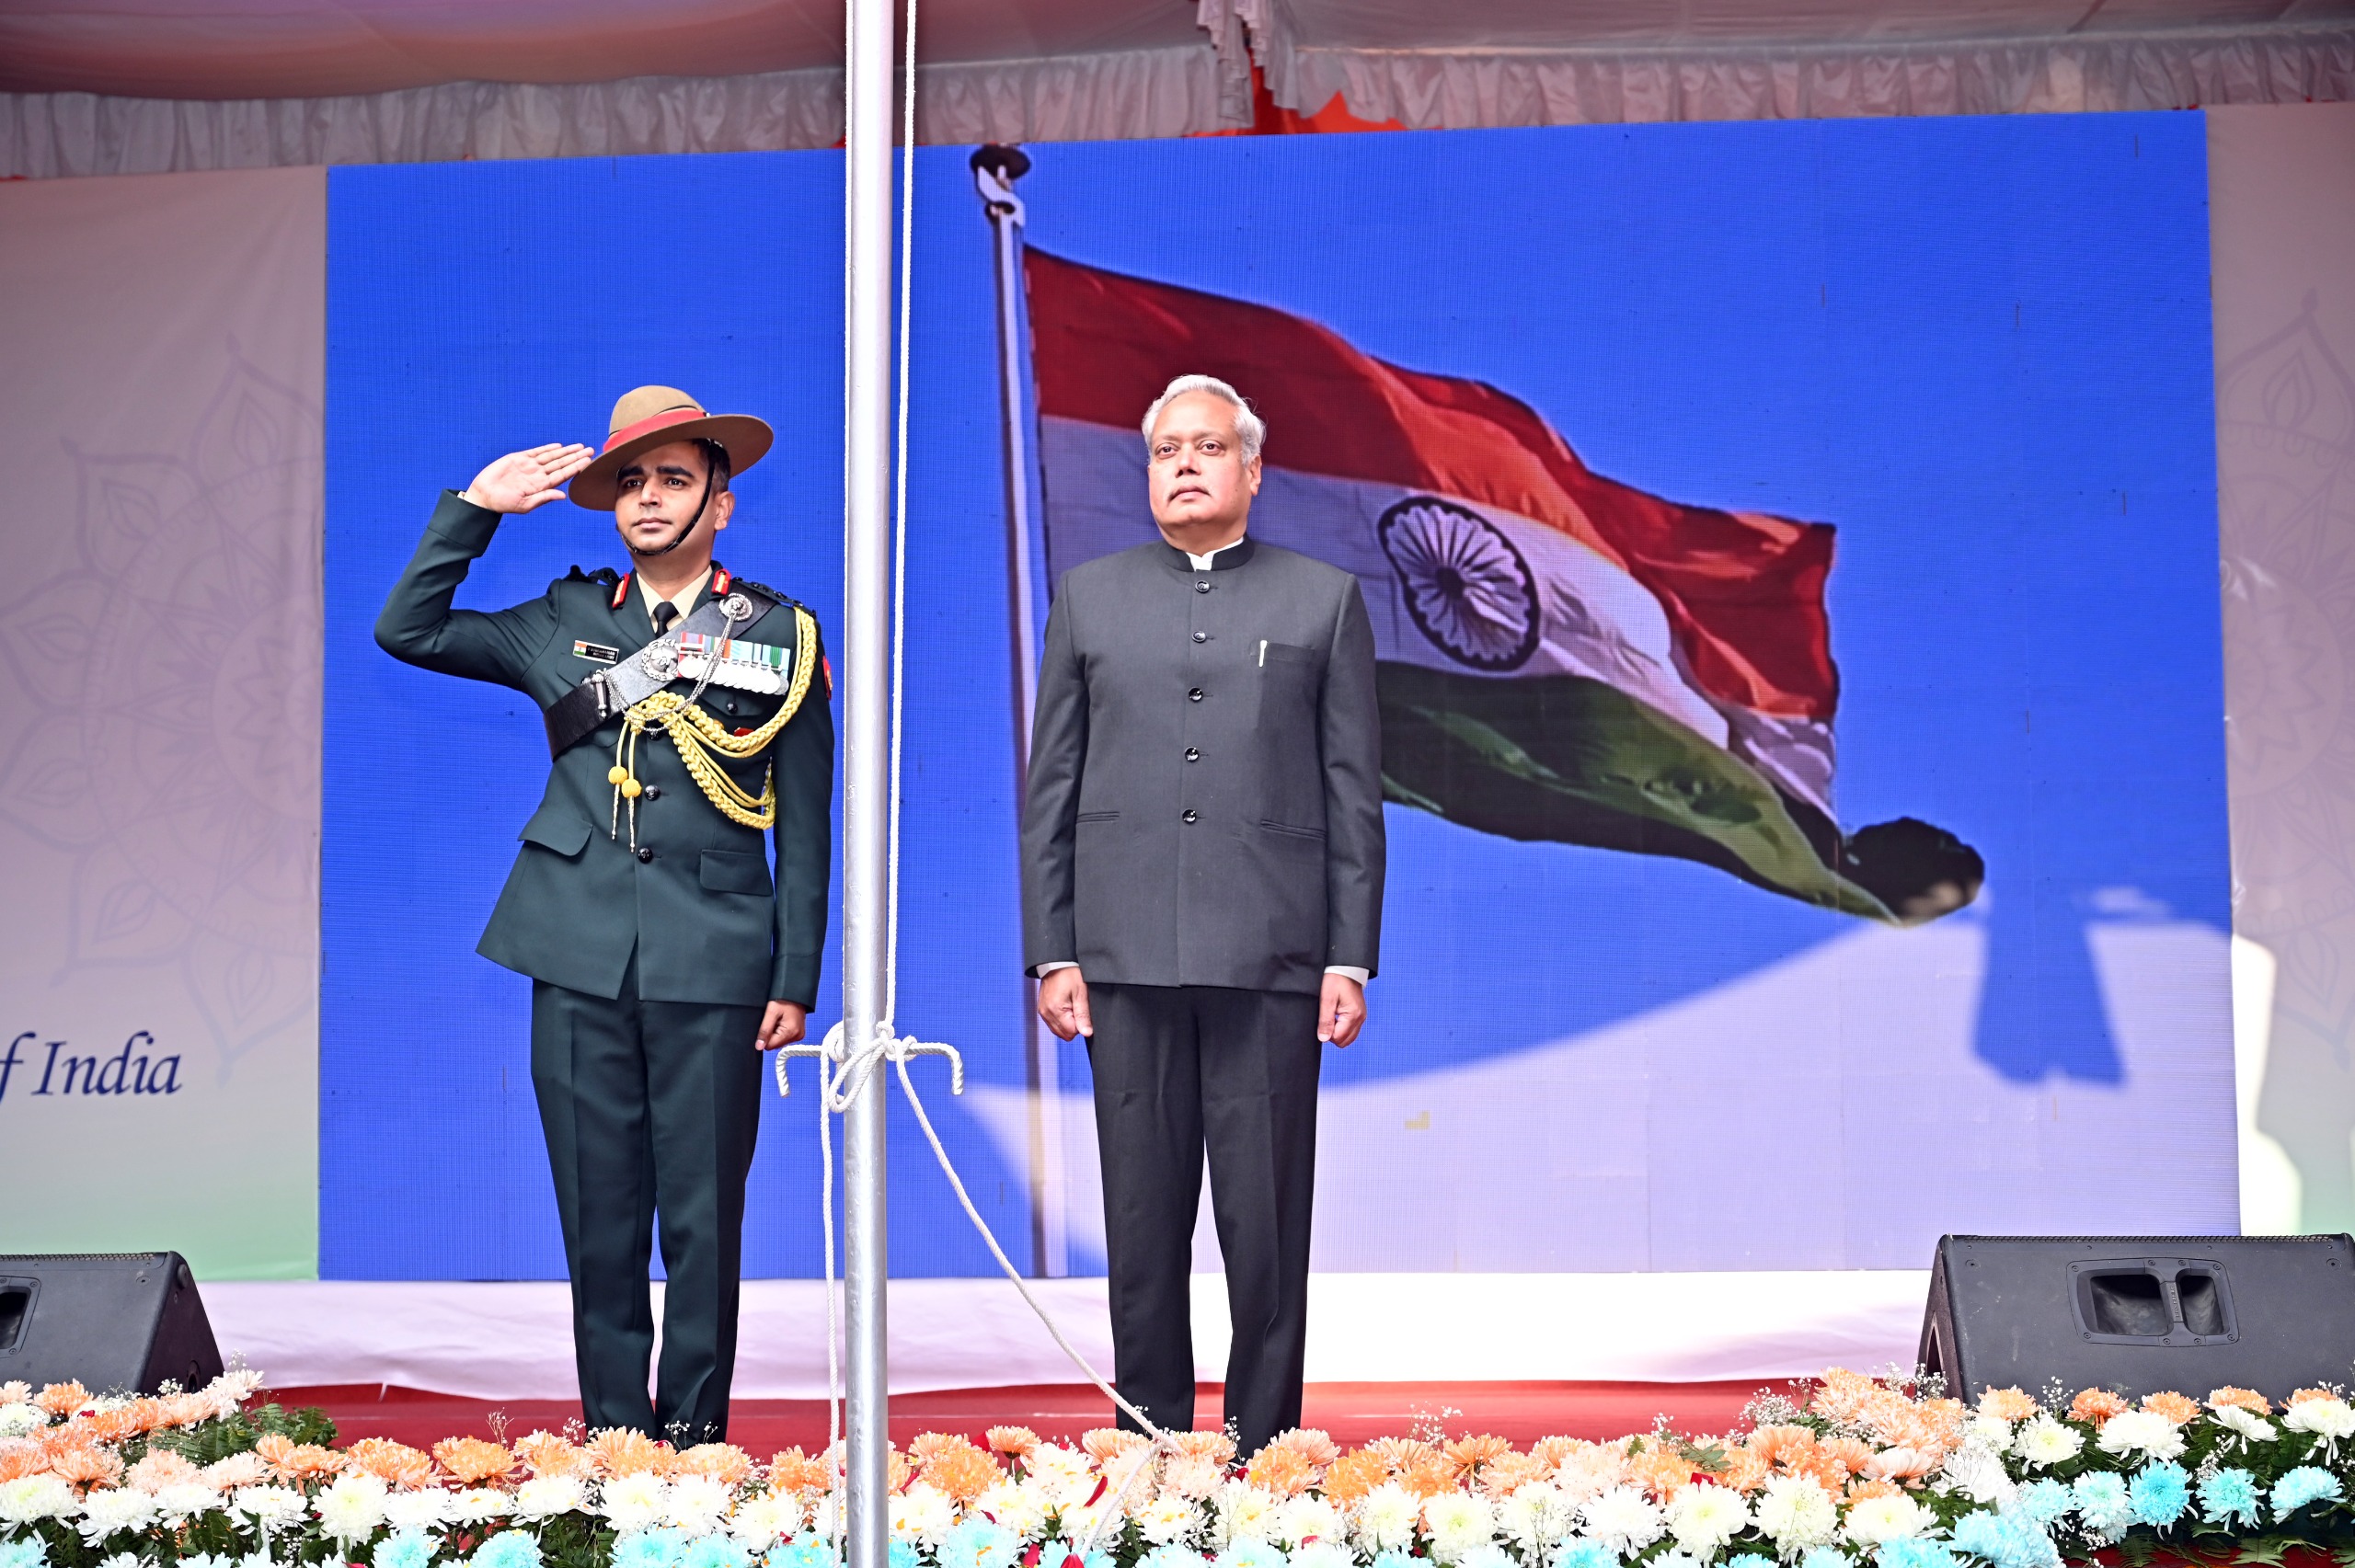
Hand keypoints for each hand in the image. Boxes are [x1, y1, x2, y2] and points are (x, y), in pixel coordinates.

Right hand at [461, 443, 594, 512]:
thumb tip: (563, 496)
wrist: (484, 495)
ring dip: (566, 451)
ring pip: (551, 456)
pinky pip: (536, 452)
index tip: (588, 462)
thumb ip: (543, 497)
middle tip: (591, 450)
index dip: (576, 468)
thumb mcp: (526, 504)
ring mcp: (529, 466)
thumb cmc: (504, 504)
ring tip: (580, 446)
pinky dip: (547, 448)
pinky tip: (559, 446)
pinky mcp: (518, 458)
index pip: (563, 475)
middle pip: (561, 463)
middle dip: (576, 457)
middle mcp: (538, 475)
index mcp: (542, 486)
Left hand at [756, 1001, 806, 1050]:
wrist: (795, 993)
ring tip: (779, 1020)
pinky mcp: (799, 1033)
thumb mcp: (771, 1012)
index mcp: (790, 1032)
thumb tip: (759, 1046)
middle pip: (775, 1044)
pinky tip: (783, 1021)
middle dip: (771, 1034)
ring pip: (779, 1041)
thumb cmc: (784, 999)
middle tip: (774, 1020)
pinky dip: (781, 1031)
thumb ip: (764, 1030)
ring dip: (776, 1032)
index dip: (764, 1037)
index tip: (767, 1025)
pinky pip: (785, 1037)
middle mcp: (796, 1036)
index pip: (770, 1046)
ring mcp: (799, 1035)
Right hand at [1038, 967, 1092, 1040]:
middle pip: (1064, 1034)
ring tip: (1071, 1004)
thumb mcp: (1081, 993)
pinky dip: (1061, 1019)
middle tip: (1077, 1006)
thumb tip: (1087, 1033)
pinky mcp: (1042, 1009)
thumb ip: (1083, 1015)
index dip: (1080, 1024)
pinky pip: (1053, 1023)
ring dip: (1067, 1022)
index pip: (1071, 1032)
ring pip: (1058, 1030)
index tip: (1081, 1009)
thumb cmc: (1070, 974)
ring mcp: (1042, 1012)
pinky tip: (1065, 1005)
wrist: (1057, 963)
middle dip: (1074, 1024)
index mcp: (1055, 1010)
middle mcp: (1046, 1013)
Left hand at [1318, 974, 1365, 1045]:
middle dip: (1333, 1035)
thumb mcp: (1327, 999)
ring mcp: (1362, 1017)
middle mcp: (1361, 1018)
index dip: (1327, 1033)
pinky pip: (1352, 1030)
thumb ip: (1325, 1021)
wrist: (1346, 968)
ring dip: (1338, 1032)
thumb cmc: (1336, 980)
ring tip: (1332, 1016)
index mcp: (1353, 1015)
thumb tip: (1323, 1039)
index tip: (1323, 1020)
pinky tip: (1337, 1016)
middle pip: (1345, 1041)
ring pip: (1349, 1037)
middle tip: (1326, 1019)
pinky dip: (1343, 1028)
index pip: (1338, 1038)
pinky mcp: (1360, 1015)